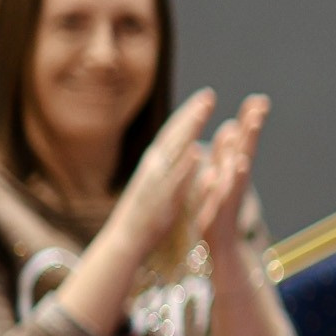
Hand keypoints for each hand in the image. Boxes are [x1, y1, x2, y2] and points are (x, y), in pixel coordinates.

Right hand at [101, 89, 215, 260]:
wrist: (125, 242)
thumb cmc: (146, 213)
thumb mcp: (161, 184)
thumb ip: (172, 167)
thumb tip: (185, 149)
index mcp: (156, 164)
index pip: (174, 133)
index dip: (190, 114)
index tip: (206, 96)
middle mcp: (153, 167)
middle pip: (174, 135)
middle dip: (191, 114)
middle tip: (209, 94)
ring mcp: (155, 182)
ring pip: (172, 151)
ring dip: (188, 130)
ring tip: (203, 112)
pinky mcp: (158, 200)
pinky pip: (173, 180)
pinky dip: (183, 165)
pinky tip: (195, 151)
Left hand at [193, 94, 268, 259]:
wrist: (221, 250)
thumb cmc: (220, 213)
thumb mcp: (222, 178)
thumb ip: (226, 153)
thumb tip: (231, 126)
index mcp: (233, 172)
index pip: (244, 142)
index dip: (251, 122)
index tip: (259, 100)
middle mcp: (234, 184)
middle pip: (245, 154)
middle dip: (251, 133)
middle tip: (259, 110)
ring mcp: (226, 200)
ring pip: (235, 175)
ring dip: (239, 156)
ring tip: (243, 136)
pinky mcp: (216, 216)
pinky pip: (218, 198)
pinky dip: (220, 186)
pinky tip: (221, 173)